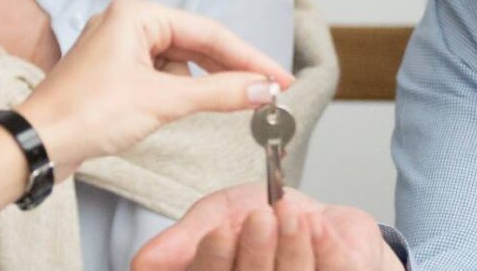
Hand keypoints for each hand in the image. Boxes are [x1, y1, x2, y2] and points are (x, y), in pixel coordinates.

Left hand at [15, 0, 291, 177]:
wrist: (38, 144)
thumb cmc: (87, 113)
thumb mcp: (162, 101)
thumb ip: (218, 92)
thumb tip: (263, 89)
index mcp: (136, 14)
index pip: (208, 31)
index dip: (249, 57)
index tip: (280, 78)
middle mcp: (127, 23)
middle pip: (196, 43)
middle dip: (231, 69)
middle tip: (269, 92)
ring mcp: (119, 49)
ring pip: (180, 61)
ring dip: (206, 82)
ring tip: (237, 101)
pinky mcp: (115, 74)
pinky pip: (161, 76)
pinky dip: (182, 91)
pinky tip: (194, 105)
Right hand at [132, 183, 401, 270]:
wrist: (317, 218)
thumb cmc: (264, 219)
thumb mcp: (216, 216)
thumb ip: (183, 239)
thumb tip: (141, 264)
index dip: (213, 260)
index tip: (219, 231)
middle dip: (256, 251)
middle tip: (260, 216)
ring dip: (291, 244)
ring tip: (290, 211)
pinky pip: (335, 269)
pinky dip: (324, 245)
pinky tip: (316, 223)